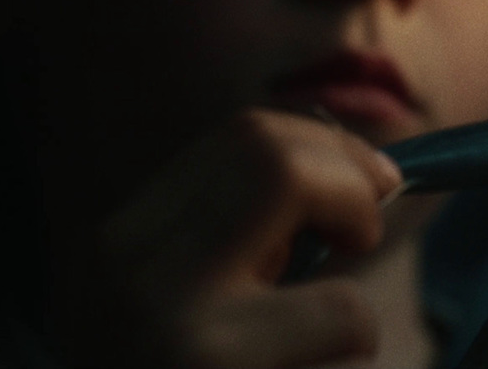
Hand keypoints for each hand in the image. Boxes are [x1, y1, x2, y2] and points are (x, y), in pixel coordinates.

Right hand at [68, 108, 402, 367]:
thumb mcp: (184, 316)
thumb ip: (241, 249)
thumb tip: (359, 170)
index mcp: (118, 252)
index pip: (238, 140)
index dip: (326, 150)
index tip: (369, 188)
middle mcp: (127, 274)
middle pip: (271, 151)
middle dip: (352, 180)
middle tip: (368, 240)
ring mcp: (167, 326)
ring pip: (312, 222)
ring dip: (351, 291)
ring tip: (324, 341)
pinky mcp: (217, 368)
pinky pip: (343, 323)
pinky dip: (352, 353)